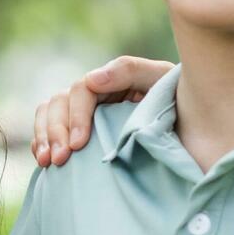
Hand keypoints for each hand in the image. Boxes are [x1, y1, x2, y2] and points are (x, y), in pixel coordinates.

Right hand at [31, 56, 169, 166]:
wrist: (192, 128)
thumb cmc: (177, 100)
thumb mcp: (159, 79)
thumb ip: (129, 71)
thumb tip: (91, 78)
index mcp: (109, 80)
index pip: (81, 92)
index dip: (77, 116)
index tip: (79, 143)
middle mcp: (90, 95)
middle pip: (58, 104)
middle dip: (54, 131)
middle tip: (59, 159)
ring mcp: (82, 114)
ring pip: (47, 116)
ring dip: (42, 138)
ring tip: (47, 163)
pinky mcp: (78, 134)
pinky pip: (48, 133)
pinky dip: (40, 144)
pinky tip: (45, 163)